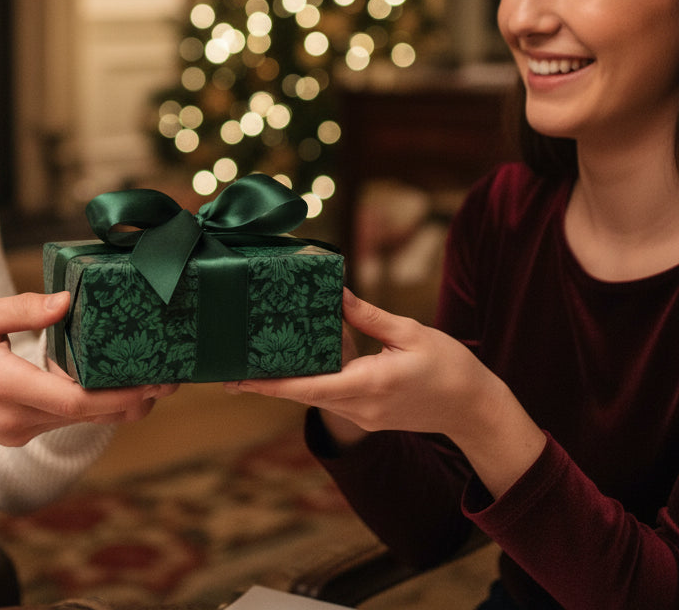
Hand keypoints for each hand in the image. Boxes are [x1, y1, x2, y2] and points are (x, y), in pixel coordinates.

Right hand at [0, 291, 175, 444]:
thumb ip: (23, 308)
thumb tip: (67, 302)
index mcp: (6, 385)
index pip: (72, 399)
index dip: (116, 395)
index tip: (149, 381)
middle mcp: (17, 417)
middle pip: (86, 415)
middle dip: (130, 400)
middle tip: (169, 380)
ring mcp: (19, 431)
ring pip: (79, 421)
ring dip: (116, 406)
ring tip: (154, 382)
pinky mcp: (21, 434)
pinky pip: (64, 421)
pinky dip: (92, 407)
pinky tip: (115, 387)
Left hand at [228, 290, 544, 496]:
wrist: (475, 409)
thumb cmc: (449, 367)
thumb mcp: (408, 332)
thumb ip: (367, 315)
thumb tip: (334, 292)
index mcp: (368, 384)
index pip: (307, 387)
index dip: (268, 384)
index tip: (237, 380)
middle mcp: (359, 405)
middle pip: (302, 393)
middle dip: (267, 382)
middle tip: (230, 369)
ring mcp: (363, 414)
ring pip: (315, 396)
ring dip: (287, 382)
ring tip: (256, 362)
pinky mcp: (368, 413)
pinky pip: (331, 397)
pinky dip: (310, 382)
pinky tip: (297, 364)